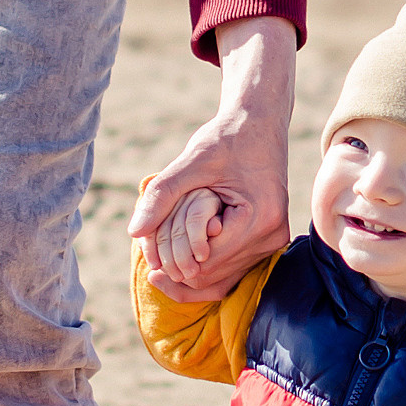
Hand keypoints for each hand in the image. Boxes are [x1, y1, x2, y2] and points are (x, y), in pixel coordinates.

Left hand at [128, 15, 294, 302]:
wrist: (259, 124)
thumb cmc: (226, 138)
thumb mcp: (191, 161)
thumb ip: (162, 195)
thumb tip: (133, 232)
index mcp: (258, 218)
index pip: (205, 262)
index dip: (172, 260)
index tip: (147, 251)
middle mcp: (271, 237)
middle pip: (212, 277)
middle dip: (178, 268)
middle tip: (148, 256)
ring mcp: (273, 243)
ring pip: (221, 281)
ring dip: (190, 271)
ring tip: (159, 257)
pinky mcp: (268, 242)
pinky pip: (232, 271)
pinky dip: (204, 268)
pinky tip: (177, 258)